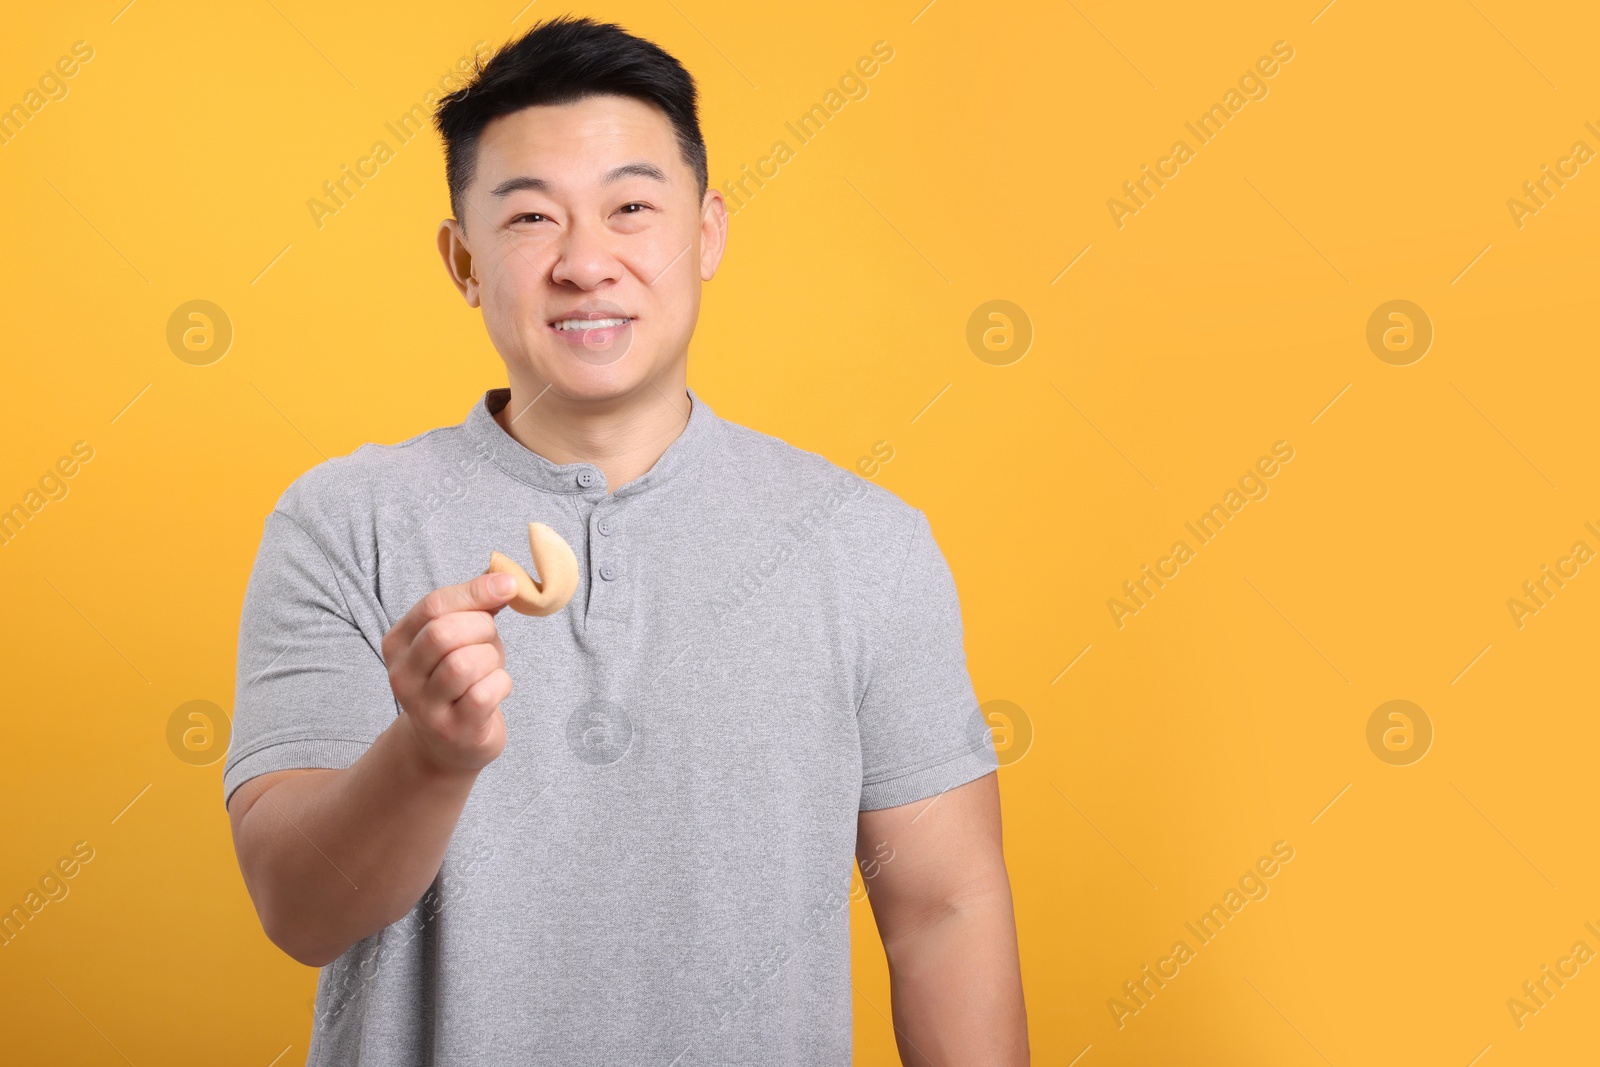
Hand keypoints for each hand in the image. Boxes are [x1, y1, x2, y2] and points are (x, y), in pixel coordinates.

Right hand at [381, 572, 518, 775]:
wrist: (448, 743)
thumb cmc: (460, 680)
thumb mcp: (461, 637)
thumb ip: (476, 605)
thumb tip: (503, 574)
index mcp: (398, 642)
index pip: (433, 606)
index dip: (476, 591)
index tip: (509, 585)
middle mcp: (403, 675)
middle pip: (444, 633)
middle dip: (482, 628)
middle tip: (490, 638)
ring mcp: (424, 707)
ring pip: (464, 664)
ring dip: (491, 659)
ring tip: (489, 667)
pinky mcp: (453, 730)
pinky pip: (484, 694)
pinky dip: (501, 684)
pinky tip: (495, 689)